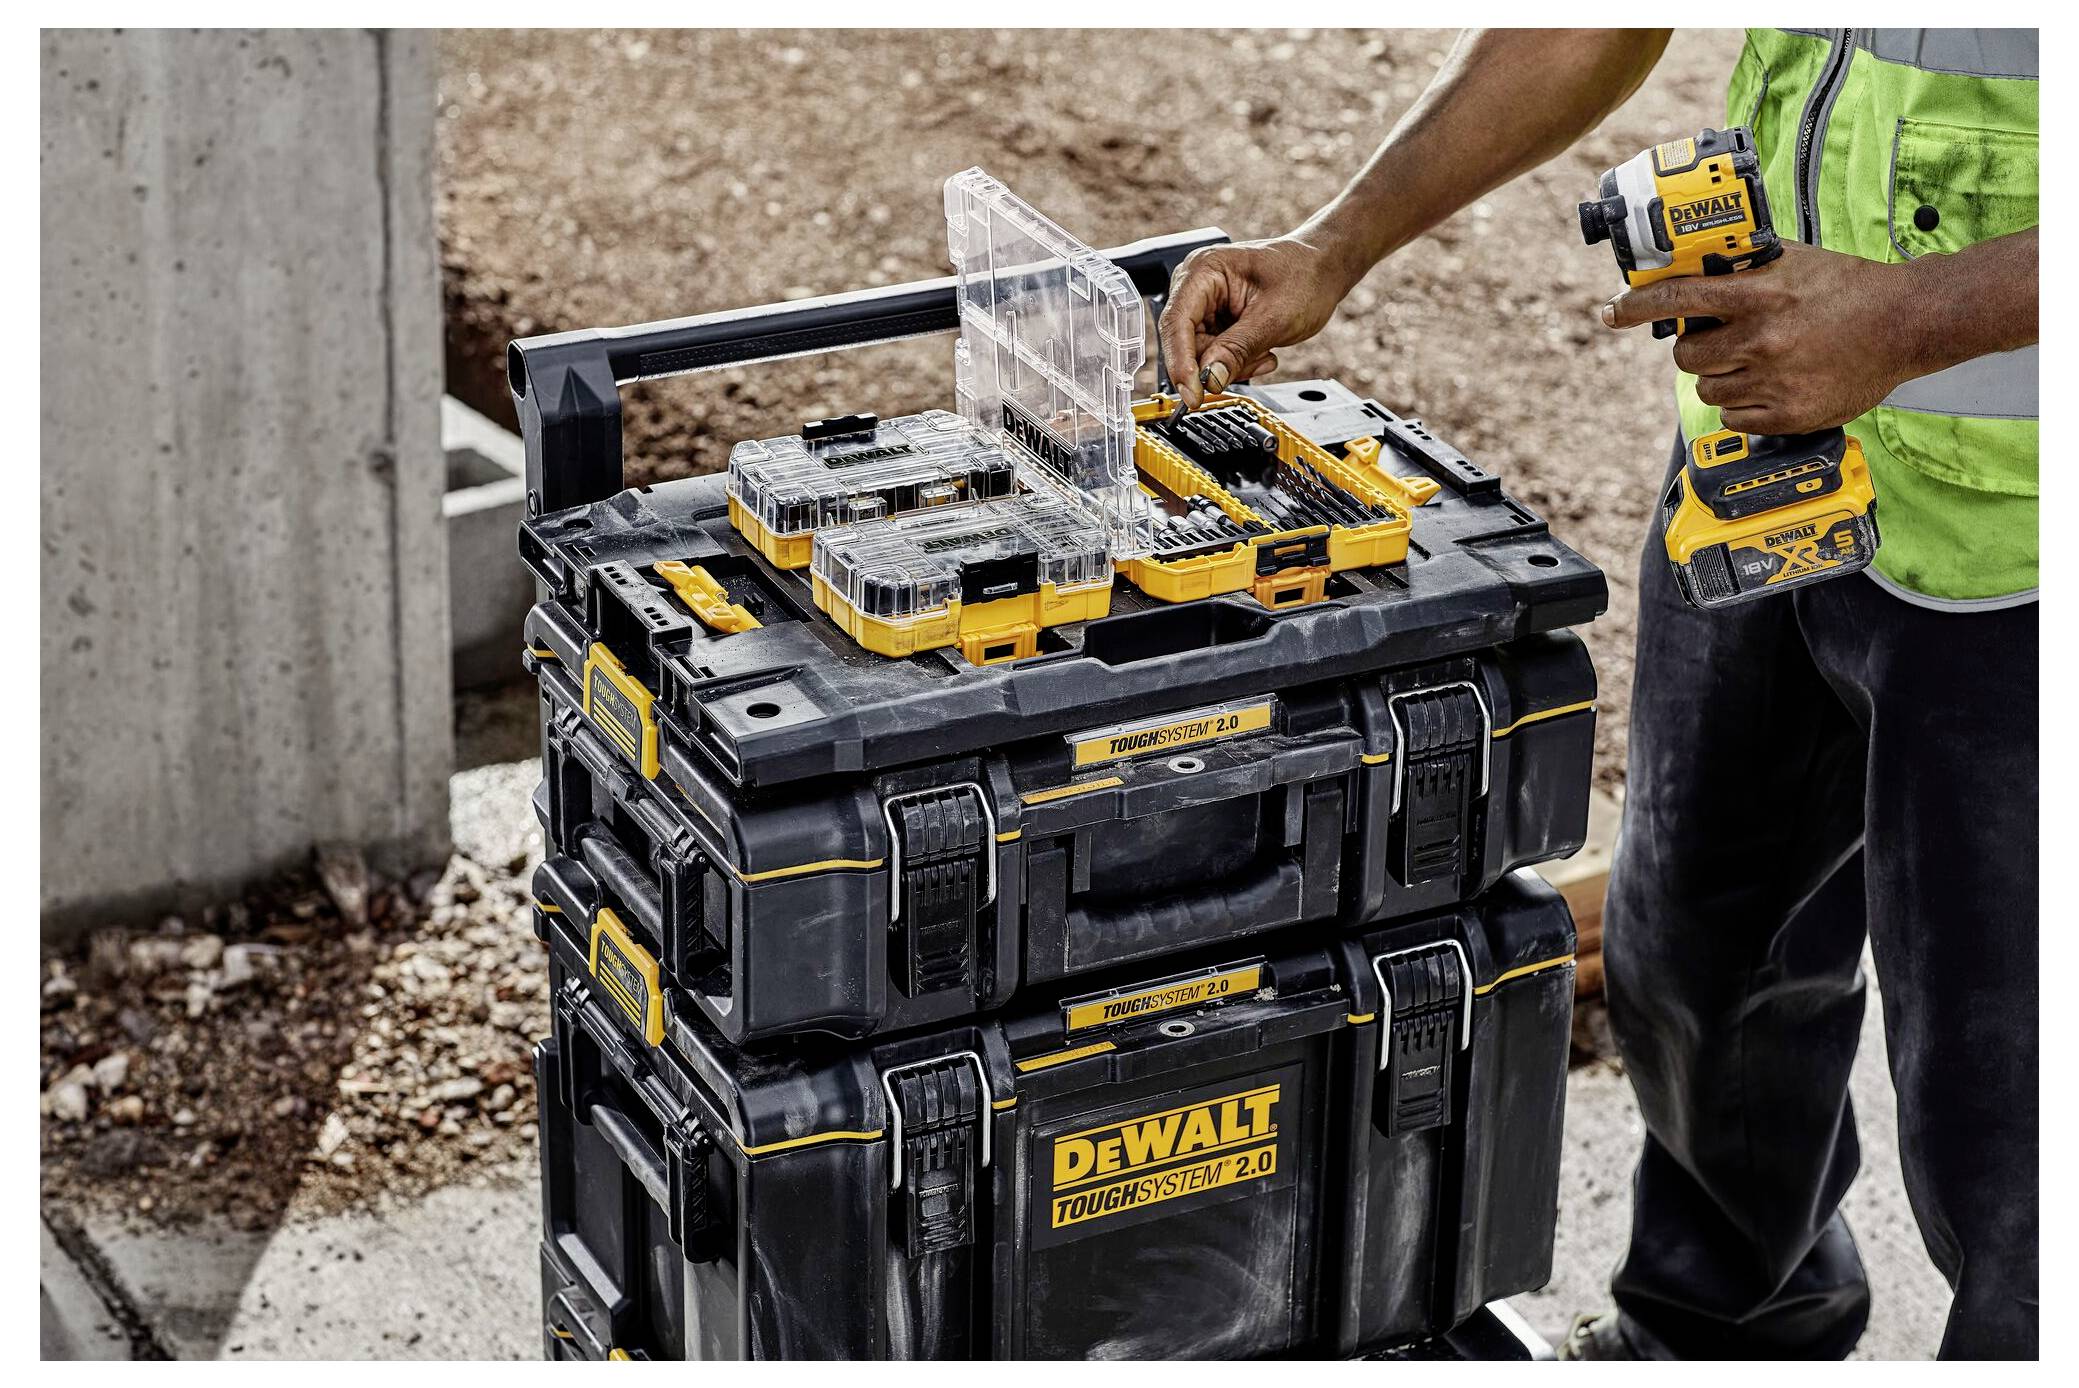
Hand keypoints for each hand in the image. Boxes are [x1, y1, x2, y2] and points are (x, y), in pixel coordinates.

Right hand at [1157, 237, 1357, 408]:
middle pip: (1186, 343)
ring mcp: (1204, 304)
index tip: (1193, 395)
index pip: (1176, 322)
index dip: (1181, 363)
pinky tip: (1262, 349)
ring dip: (1234, 364)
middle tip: (1255, 362)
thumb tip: (1210, 381)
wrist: (1323, 269)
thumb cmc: (1305, 276)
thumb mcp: (1274, 318)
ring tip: (1265, 350)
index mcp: (1203, 270)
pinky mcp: (1214, 321)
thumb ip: (1238, 350)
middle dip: (1218, 364)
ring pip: (1201, 355)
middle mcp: (1196, 285)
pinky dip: (1238, 361)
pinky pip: (1214, 355)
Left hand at [1600, 242, 1924, 433]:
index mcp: (1759, 295)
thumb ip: (1741, 268)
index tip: (1614, 311)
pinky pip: (1734, 418)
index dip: (1636, 306)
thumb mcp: (1791, 261)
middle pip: (1686, 356)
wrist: (1906, 322)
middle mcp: (1762, 339)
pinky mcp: (1788, 414)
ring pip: (1708, 389)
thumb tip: (1691, 267)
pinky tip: (1770, 384)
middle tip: (1722, 340)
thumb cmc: (1849, 289)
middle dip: (1696, 348)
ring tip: (1757, 361)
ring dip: (1721, 377)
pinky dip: (1743, 405)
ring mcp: (1774, 380)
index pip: (1677, 298)